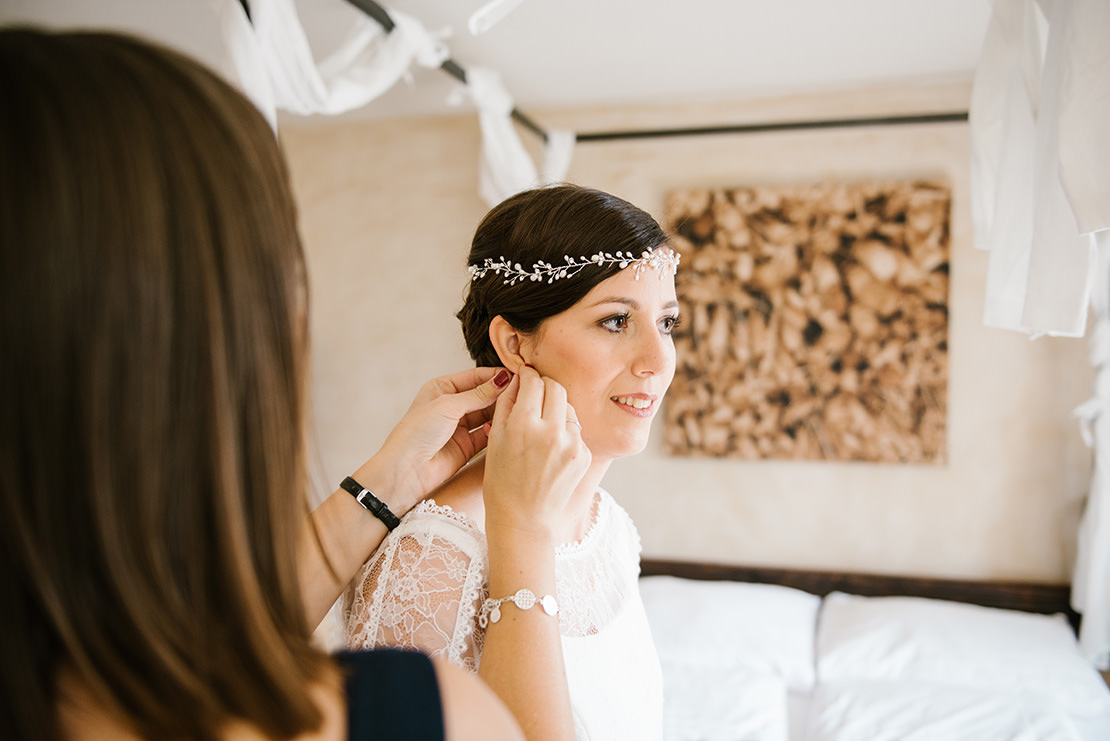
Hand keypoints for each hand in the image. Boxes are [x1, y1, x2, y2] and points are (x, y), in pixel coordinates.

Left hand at [354, 366, 510, 512]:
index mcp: (442, 388)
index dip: (497, 376)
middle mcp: (452, 405)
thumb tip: (504, 379)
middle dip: (502, 395)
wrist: (405, 471)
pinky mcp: (467, 446)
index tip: (519, 376)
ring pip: (488, 415)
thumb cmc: (416, 433)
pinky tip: (504, 428)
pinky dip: (497, 431)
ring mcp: (460, 426)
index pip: (476, 377)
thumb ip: (478, 394)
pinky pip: (488, 435)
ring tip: (517, 411)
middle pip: (485, 395)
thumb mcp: (447, 406)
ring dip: (501, 413)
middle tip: (524, 394)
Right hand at [482, 366, 591, 537]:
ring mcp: (572, 444)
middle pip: (556, 388)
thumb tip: (518, 379)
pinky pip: (576, 431)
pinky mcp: (584, 455)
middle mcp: (551, 431)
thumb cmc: (502, 481)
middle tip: (537, 393)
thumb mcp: (495, 439)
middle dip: (545, 386)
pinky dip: (565, 432)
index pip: (533, 382)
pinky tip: (551, 450)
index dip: (528, 376)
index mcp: (523, 424)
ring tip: (542, 428)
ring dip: (556, 410)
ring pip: (568, 408)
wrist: (522, 518)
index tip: (526, 376)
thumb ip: (507, 403)